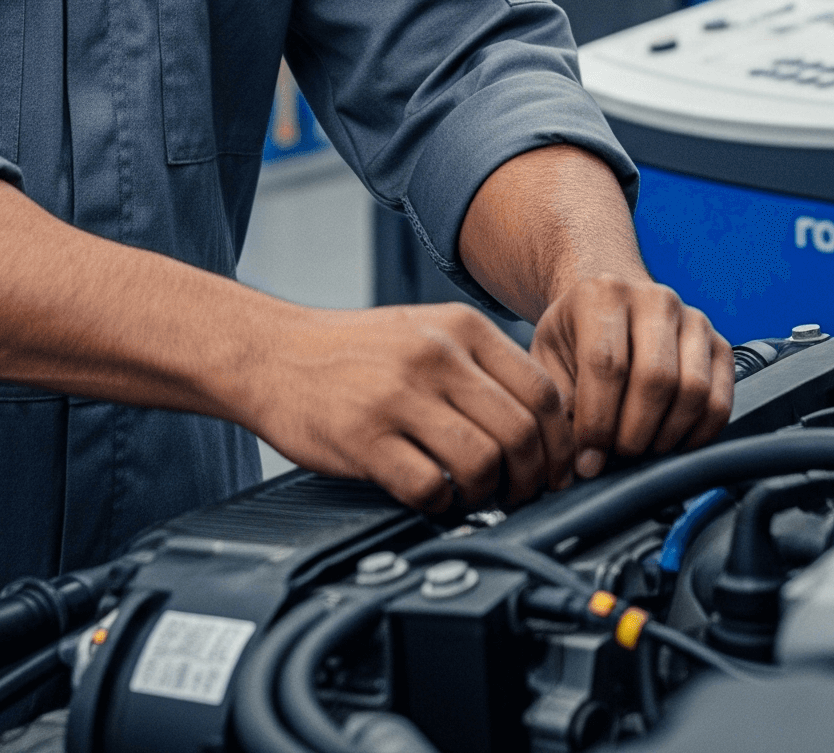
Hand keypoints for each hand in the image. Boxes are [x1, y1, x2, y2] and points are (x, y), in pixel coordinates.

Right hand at [238, 302, 574, 513]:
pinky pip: (429, 487)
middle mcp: (436, 356)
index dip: (560, 442)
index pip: (541, 390)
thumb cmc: (354, 350)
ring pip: (482, 461)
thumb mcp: (426, 330)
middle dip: (534, 478)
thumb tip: (541, 421)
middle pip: (520, 431)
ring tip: (478, 498)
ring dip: (490, 495)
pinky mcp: (363, 437)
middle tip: (524, 495)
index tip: (558, 468)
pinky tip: (435, 499)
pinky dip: (443, 505)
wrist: (274, 352)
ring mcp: (399, 396)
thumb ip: (480, 364)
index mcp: (461, 328)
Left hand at [530, 274, 733, 479]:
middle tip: (617, 453)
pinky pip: (720, 400)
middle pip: (655, 377)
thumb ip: (558, 402)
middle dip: (634, 433)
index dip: (597, 421)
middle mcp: (654, 299)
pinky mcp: (719, 344)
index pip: (607, 363)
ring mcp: (692, 319)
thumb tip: (582, 458)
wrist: (608, 305)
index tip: (588, 457)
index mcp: (602, 294)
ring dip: (667, 434)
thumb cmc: (576, 335)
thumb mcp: (549, 357)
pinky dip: (699, 433)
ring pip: (693, 389)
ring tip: (643, 446)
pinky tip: (673, 441)